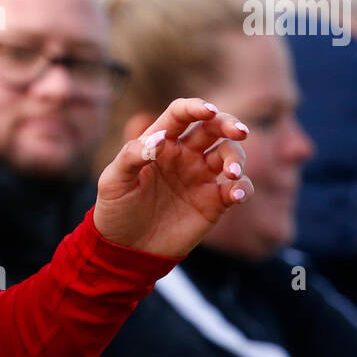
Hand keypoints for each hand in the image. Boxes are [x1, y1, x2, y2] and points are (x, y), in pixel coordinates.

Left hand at [93, 97, 252, 258]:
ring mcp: (201, 176)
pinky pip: (238, 188)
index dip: (196, 107)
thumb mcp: (113, 182)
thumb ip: (131, 156)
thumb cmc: (115, 210)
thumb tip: (161, 138)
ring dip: (237, 158)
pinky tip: (236, 195)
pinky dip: (243, 188)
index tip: (208, 111)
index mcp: (160, 142)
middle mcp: (185, 154)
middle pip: (213, 128)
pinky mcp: (214, 201)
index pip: (181, 114)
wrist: (126, 249)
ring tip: (231, 174)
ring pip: (229, 154)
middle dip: (229, 124)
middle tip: (240, 132)